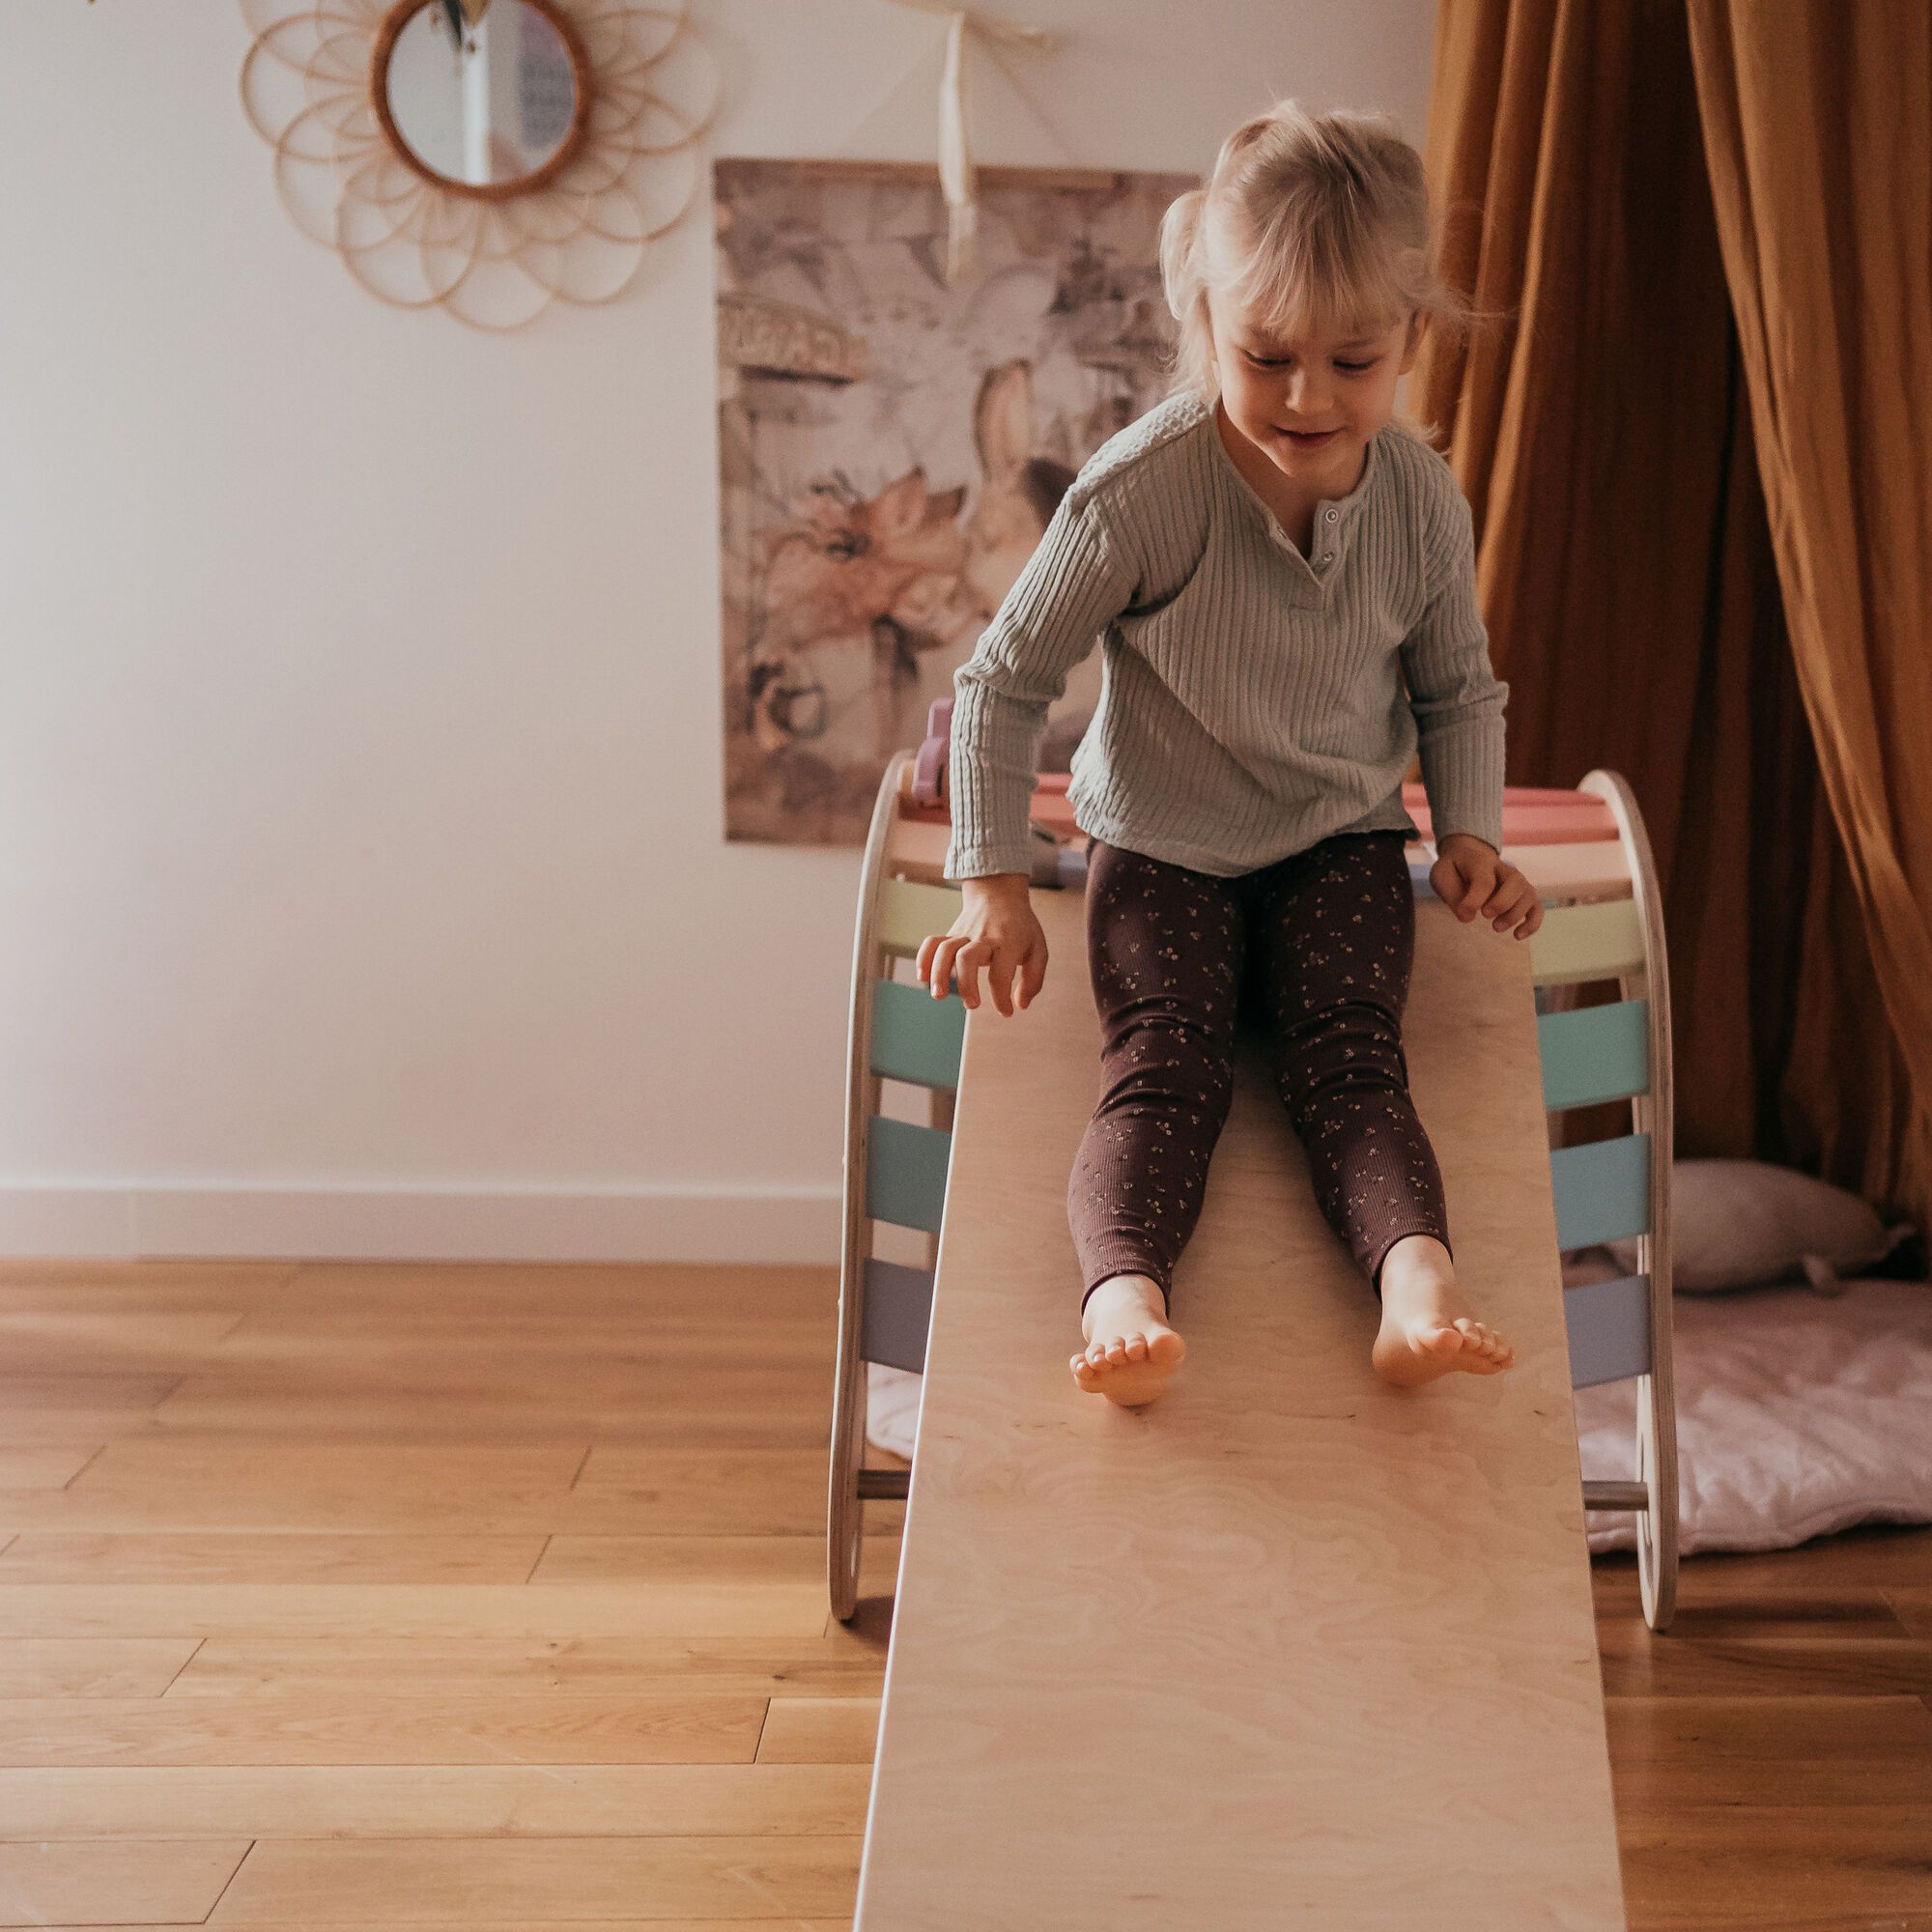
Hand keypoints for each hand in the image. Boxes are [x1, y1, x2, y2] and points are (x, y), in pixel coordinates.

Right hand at [916, 873, 1047, 1015]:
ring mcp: (964, 934)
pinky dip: (923, 959)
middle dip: (966, 984)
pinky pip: (932, 942)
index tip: (1006, 1012)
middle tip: (972, 1005)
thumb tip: (1021, 1006)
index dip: (1002, 997)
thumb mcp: (1038, 949)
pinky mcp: (951, 933)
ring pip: (945, 950)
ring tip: (938, 995)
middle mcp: (984, 937)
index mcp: (1008, 942)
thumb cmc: (1021, 928)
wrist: (1000, 894)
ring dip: (938, 973)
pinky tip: (923, 977)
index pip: (1001, 972)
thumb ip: (1034, 979)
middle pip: (967, 958)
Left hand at [1429, 833, 1543, 939]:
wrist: (1468, 856)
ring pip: (1528, 894)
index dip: (1475, 900)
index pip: (1484, 880)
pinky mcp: (1523, 895)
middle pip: (1515, 882)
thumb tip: (1467, 917)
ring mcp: (1517, 881)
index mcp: (1481, 862)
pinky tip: (1517, 936)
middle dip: (1502, 903)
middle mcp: (1504, 869)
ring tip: (1496, 927)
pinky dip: (1532, 923)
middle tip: (1486, 916)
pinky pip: (1536, 907)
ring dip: (1515, 914)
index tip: (1464, 916)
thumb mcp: (1442, 876)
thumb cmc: (1454, 869)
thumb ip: (1451, 894)